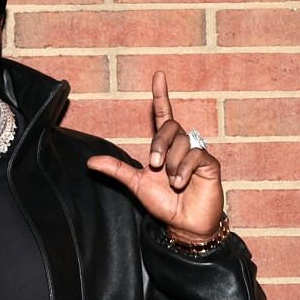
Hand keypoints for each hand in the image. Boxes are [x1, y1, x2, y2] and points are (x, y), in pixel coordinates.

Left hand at [86, 70, 225, 241]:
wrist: (183, 224)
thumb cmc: (164, 204)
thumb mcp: (136, 184)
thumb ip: (116, 170)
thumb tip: (89, 162)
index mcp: (164, 147)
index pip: (163, 114)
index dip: (161, 95)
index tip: (158, 75)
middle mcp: (181, 146)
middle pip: (171, 126)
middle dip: (159, 144)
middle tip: (154, 165)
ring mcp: (196, 153)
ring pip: (183, 142)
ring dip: (172, 164)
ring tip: (173, 183)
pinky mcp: (210, 164)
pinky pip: (196, 155)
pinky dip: (183, 170)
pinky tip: (181, 183)